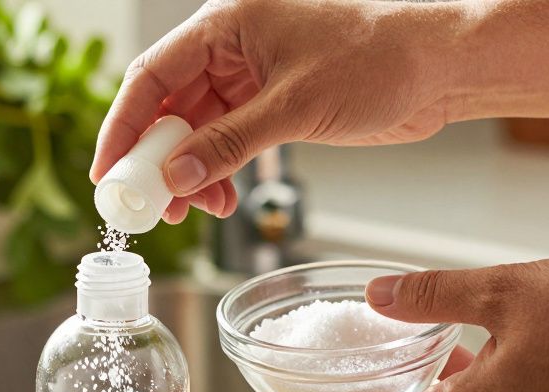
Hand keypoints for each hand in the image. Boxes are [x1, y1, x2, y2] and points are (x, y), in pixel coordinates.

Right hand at [91, 0, 457, 223]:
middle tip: (151, 207)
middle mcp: (232, 46)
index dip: (122, 126)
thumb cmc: (379, 58)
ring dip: (191, 172)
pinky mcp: (274, 102)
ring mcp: (252, 75)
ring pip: (196, 129)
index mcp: (227, 23)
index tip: (107, 173)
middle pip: (168, 106)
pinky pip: (227, 140)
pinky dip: (219, 171)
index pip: (151, 75)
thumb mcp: (295, 106)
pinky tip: (223, 199)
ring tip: (197, 210)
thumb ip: (229, 143)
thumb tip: (176, 177)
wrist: (442, 66)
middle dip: (157, 159)